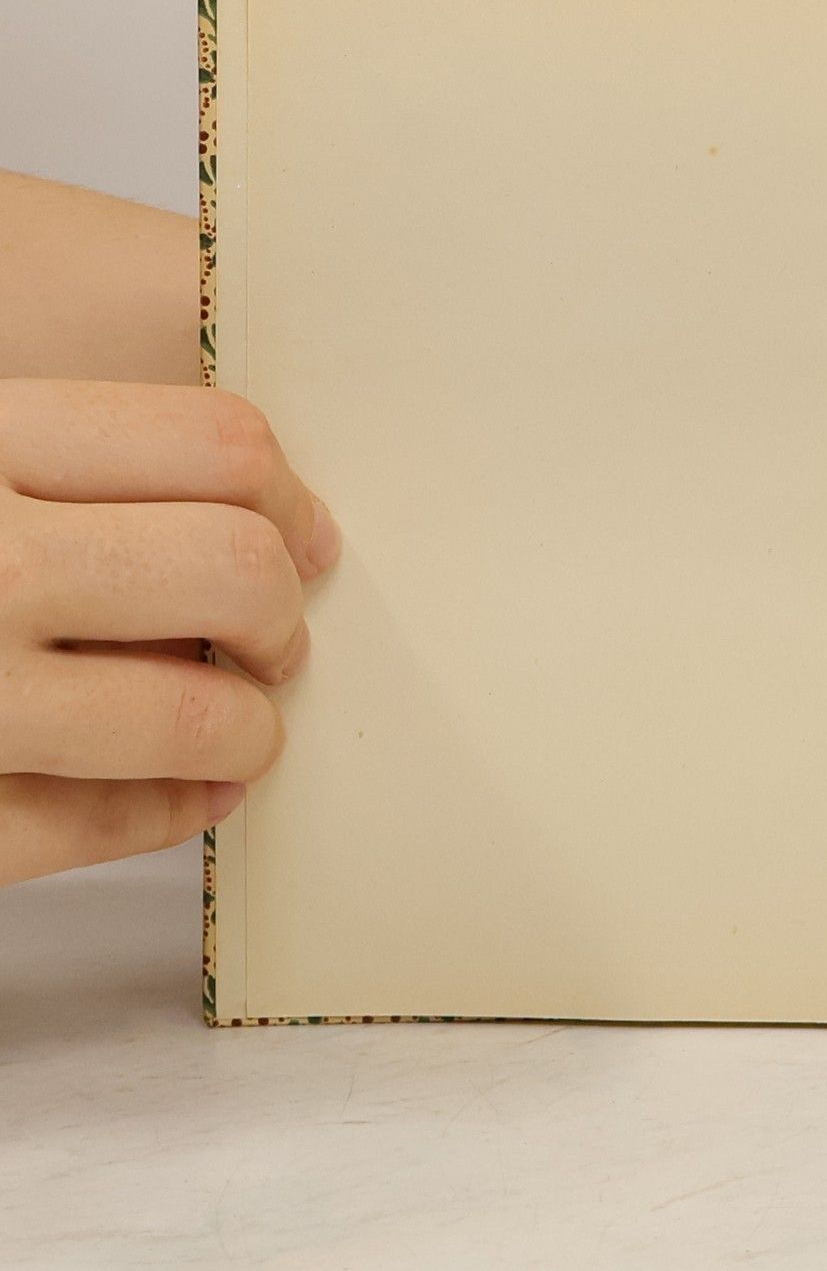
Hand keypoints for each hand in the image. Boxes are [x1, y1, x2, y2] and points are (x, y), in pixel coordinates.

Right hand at [0, 382, 338, 883]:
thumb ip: (76, 471)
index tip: (305, 538)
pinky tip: (184, 792)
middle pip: (234, 568)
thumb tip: (263, 512)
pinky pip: (107, 825)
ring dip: (245, 728)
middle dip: (278, 616)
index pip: (214, 444)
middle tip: (273, 639)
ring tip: (234, 724)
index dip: (288, 499)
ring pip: (197, 713)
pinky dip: (171, 810)